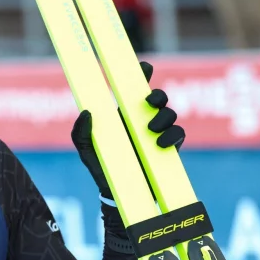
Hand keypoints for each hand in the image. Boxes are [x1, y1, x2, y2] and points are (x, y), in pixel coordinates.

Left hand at [72, 61, 184, 201]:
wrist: (116, 193)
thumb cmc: (101, 166)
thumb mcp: (85, 149)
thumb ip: (81, 132)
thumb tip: (86, 112)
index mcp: (124, 114)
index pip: (134, 89)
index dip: (142, 74)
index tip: (144, 66)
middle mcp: (143, 120)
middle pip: (159, 97)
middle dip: (157, 94)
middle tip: (148, 100)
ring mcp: (158, 133)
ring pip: (170, 114)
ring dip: (163, 116)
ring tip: (150, 128)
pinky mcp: (170, 148)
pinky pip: (178, 134)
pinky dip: (172, 135)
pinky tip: (160, 142)